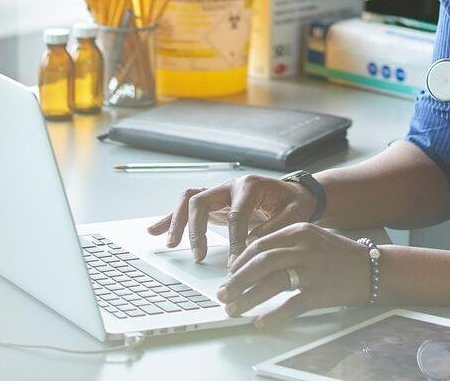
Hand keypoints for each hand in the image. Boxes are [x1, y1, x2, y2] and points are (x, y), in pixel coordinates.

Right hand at [146, 174, 317, 265]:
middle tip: (199, 256)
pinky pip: (186, 206)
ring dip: (178, 222)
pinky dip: (170, 218)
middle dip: (196, 230)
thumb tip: (252, 247)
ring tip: (172, 244)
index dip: (234, 240)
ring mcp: (219, 193)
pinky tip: (154, 230)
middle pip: (201, 201)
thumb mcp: (295, 215)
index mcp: (250, 186)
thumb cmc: (294, 204)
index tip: (234, 264)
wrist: (294, 193)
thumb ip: (275, 228)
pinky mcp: (213, 203)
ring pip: (189, 200)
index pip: (236, 214)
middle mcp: (229, 186)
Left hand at [216, 222, 376, 327]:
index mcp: (299, 230)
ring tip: (234, 308)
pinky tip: (261, 321)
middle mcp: (304, 247)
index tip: (229, 275)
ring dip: (248, 298)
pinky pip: (292, 305)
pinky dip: (273, 315)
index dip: (240, 262)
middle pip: (260, 263)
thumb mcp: (312, 237)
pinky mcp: (322, 291)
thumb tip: (252, 260)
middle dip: (237, 280)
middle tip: (223, 293)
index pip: (259, 245)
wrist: (376, 269)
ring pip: (271, 283)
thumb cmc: (340, 255)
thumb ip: (285, 244)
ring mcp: (314, 269)